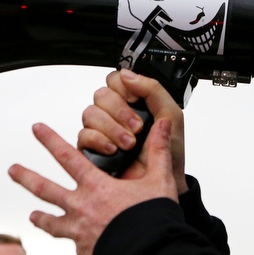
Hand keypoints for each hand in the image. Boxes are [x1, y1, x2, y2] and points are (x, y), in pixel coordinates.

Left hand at [9, 120, 178, 254]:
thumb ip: (159, 151)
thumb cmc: (154, 217)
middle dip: (26, 177)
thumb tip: (164, 123)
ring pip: (51, 222)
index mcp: (96, 186)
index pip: (68, 157)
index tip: (37, 129)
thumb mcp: (159, 180)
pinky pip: (74, 243)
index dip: (51, 140)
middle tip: (12, 170)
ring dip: (40, 218)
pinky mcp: (83, 251)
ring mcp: (79, 231)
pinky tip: (77, 241)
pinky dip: (74, 240)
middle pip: (46, 189)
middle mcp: (81, 207)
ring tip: (32, 216)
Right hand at [78, 69, 187, 192]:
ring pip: (90, 113)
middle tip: (137, 127)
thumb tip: (127, 74)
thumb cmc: (169, 151)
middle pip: (101, 95)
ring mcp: (102, 130)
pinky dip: (99, 140)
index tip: (136, 100)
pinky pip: (83, 135)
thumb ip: (152, 89)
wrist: (163, 180)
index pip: (116, 80)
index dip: (123, 87)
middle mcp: (115, 113)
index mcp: (134, 101)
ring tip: (129, 143)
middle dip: (120, 111)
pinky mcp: (92, 148)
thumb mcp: (170, 114)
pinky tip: (113, 149)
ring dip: (112, 128)